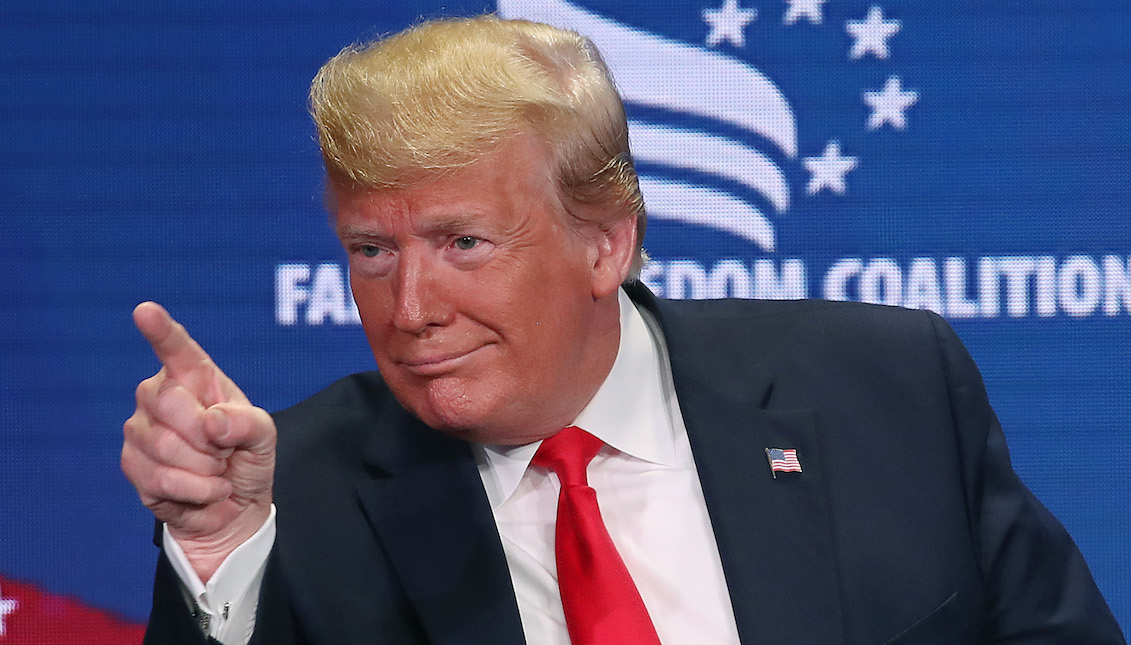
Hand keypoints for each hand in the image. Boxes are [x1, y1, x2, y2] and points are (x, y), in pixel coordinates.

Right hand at [122, 302, 275, 581]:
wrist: (234, 507)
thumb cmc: (247, 459)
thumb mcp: (264, 436)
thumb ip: (246, 423)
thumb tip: (211, 423)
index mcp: (195, 378)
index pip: (176, 349)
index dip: (160, 330)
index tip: (145, 311)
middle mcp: (161, 396)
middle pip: (168, 401)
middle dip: (207, 435)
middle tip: (224, 450)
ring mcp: (141, 430)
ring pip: (165, 445)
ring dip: (205, 468)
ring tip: (216, 471)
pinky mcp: (132, 466)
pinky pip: (160, 478)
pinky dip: (196, 490)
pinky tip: (206, 490)